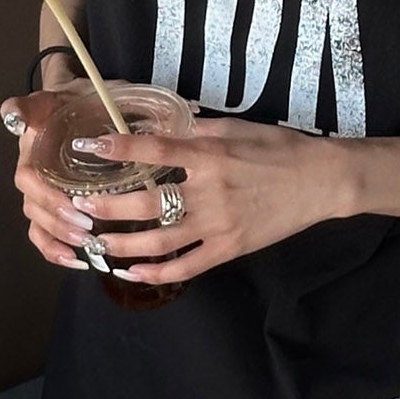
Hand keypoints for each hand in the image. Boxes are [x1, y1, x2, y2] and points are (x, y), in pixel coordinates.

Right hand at [0, 89, 103, 273]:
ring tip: (84, 245)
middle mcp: (31, 171)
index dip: (44, 191)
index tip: (69, 199)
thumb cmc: (77, 99)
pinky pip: (44, 234)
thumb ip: (38, 104)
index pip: (26, 174)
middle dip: (57, 217)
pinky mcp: (51, 207)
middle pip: (32, 202)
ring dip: (58, 237)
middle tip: (85, 226)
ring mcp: (40, 192)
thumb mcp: (65, 92)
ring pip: (38, 221)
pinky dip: (55, 251)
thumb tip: (11, 114)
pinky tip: (77, 261)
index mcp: (31, 146)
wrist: (84, 103)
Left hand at [60, 115, 351, 284]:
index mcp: (210, 155)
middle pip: (147, 204)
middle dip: (107, 207)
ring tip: (96, 243)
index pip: (154, 150)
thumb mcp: (235, 128)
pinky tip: (132, 272)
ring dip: (123, 244)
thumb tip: (154, 126)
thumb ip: (194, 130)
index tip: (87, 147)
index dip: (117, 148)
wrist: (320, 180)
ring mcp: (219, 224)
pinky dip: (157, 273)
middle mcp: (209, 191)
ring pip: (160, 241)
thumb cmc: (278, 148)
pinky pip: (187, 266)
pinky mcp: (229, 248)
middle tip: (78, 206)